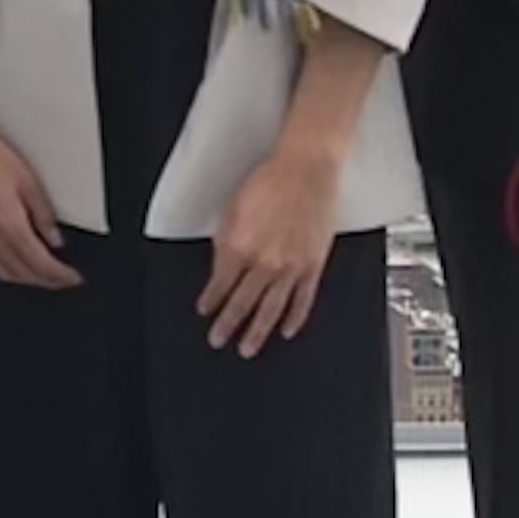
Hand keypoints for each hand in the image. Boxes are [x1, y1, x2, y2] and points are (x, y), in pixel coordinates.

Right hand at [0, 121, 78, 290]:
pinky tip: (7, 263)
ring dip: (24, 278)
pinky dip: (1, 269)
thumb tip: (54, 237)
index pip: (41, 264)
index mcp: (9, 226)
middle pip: (23, 274)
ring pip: (2, 273)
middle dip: (46, 281)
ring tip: (39, 275)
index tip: (73, 278)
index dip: (60, 276)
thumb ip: (43, 214)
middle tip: (61, 279)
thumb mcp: (28, 181)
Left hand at [198, 138, 340, 355]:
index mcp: (240, 246)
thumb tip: (221, 267)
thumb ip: (225, 241)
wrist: (305, 169)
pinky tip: (286, 330)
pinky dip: (294, 318)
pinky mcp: (313, 265)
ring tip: (247, 348)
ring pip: (271, 309)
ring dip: (257, 331)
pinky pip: (303, 300)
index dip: (211, 300)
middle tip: (218, 340)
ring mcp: (291, 267)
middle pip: (243, 302)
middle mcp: (265, 261)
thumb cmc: (268, 182)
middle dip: (228, 324)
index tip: (204, 312)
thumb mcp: (232, 209)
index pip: (220, 284)